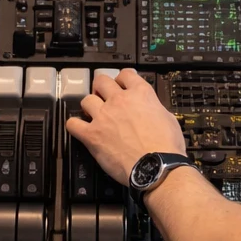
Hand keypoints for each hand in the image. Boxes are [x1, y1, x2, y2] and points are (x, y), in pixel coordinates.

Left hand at [64, 69, 186, 183]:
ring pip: (86, 99)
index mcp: (140, 94)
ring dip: (89, 105)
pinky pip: (73, 124)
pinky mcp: (92, 134)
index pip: (126, 74)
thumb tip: (149, 109)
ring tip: (92, 113)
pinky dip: (74, 125)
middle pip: (101, 81)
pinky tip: (79, 128)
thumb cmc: (166, 147)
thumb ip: (153, 108)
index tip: (121, 83)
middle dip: (101, 86)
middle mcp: (119, 101)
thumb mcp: (168, 118)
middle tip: (103, 94)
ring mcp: (103, 116)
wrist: (156, 167)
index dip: (122, 78)